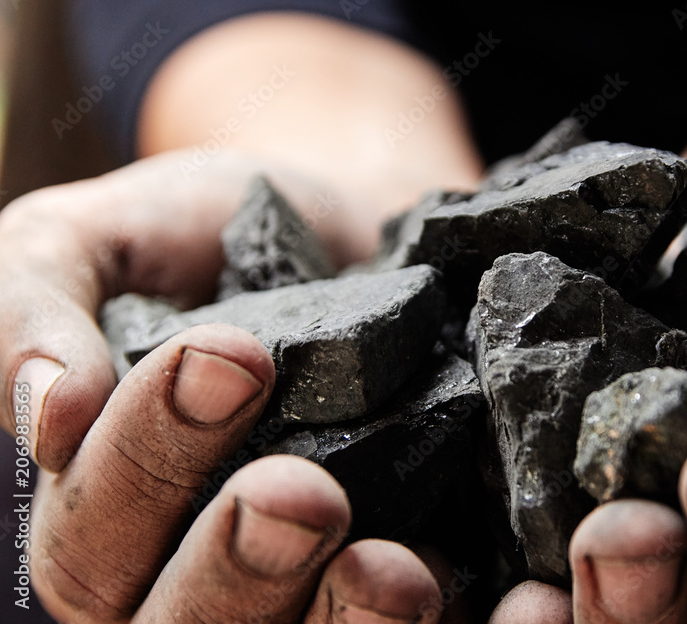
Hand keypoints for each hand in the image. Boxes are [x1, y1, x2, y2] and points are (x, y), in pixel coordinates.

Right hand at [1, 151, 445, 621]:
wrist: (356, 226)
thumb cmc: (221, 231)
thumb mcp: (99, 238)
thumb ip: (38, 305)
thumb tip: (45, 414)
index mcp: (109, 517)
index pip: (95, 537)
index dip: (148, 461)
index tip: (225, 359)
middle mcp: (203, 573)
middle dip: (241, 567)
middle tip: (301, 494)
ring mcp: (315, 583)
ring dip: (351, 623)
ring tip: (398, 569)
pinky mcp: (424, 565)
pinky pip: (432, 620)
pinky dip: (461, 616)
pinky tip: (515, 598)